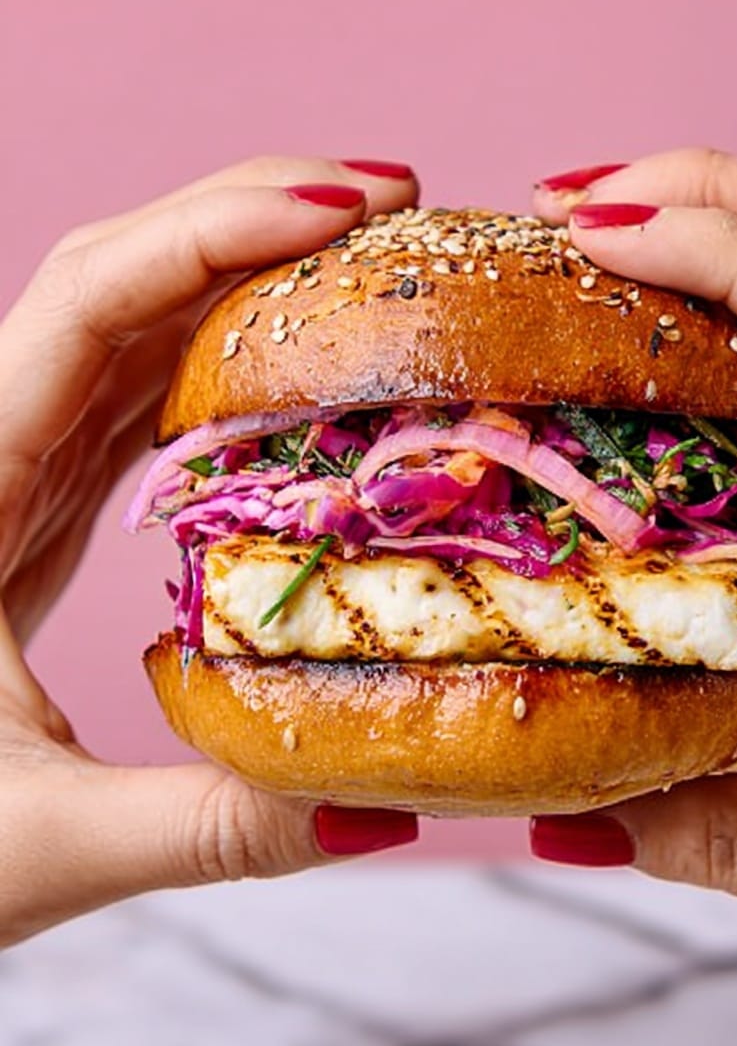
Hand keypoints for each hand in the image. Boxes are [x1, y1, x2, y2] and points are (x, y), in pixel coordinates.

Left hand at [0, 156, 420, 945]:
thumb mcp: (38, 845)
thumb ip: (206, 827)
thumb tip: (380, 808)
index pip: (86, 307)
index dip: (215, 231)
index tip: (346, 205)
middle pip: (117, 279)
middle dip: (251, 215)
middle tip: (390, 200)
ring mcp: (17, 468)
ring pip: (133, 326)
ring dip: (246, 274)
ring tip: (367, 260)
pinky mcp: (45, 500)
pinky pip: (142, 397)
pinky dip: (228, 358)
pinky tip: (302, 363)